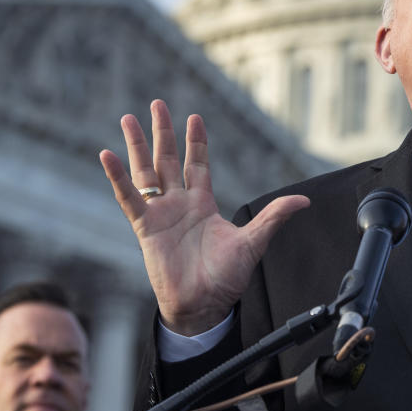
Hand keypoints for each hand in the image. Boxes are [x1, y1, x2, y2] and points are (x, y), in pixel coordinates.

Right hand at [99, 99, 308, 334]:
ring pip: (146, 172)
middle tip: (157, 104)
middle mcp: (180, 204)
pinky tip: (107, 155)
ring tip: (128, 118)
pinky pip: (129, 198)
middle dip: (164, 132)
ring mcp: (160, 214)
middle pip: (169, 159)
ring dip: (137, 146)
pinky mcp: (145, 228)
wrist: (204, 306)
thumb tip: (304, 200)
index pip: (198, 164)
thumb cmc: (227, 279)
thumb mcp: (254, 242)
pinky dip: (117, 178)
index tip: (194, 116)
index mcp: (203, 204)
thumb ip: (274, 217)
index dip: (196, 141)